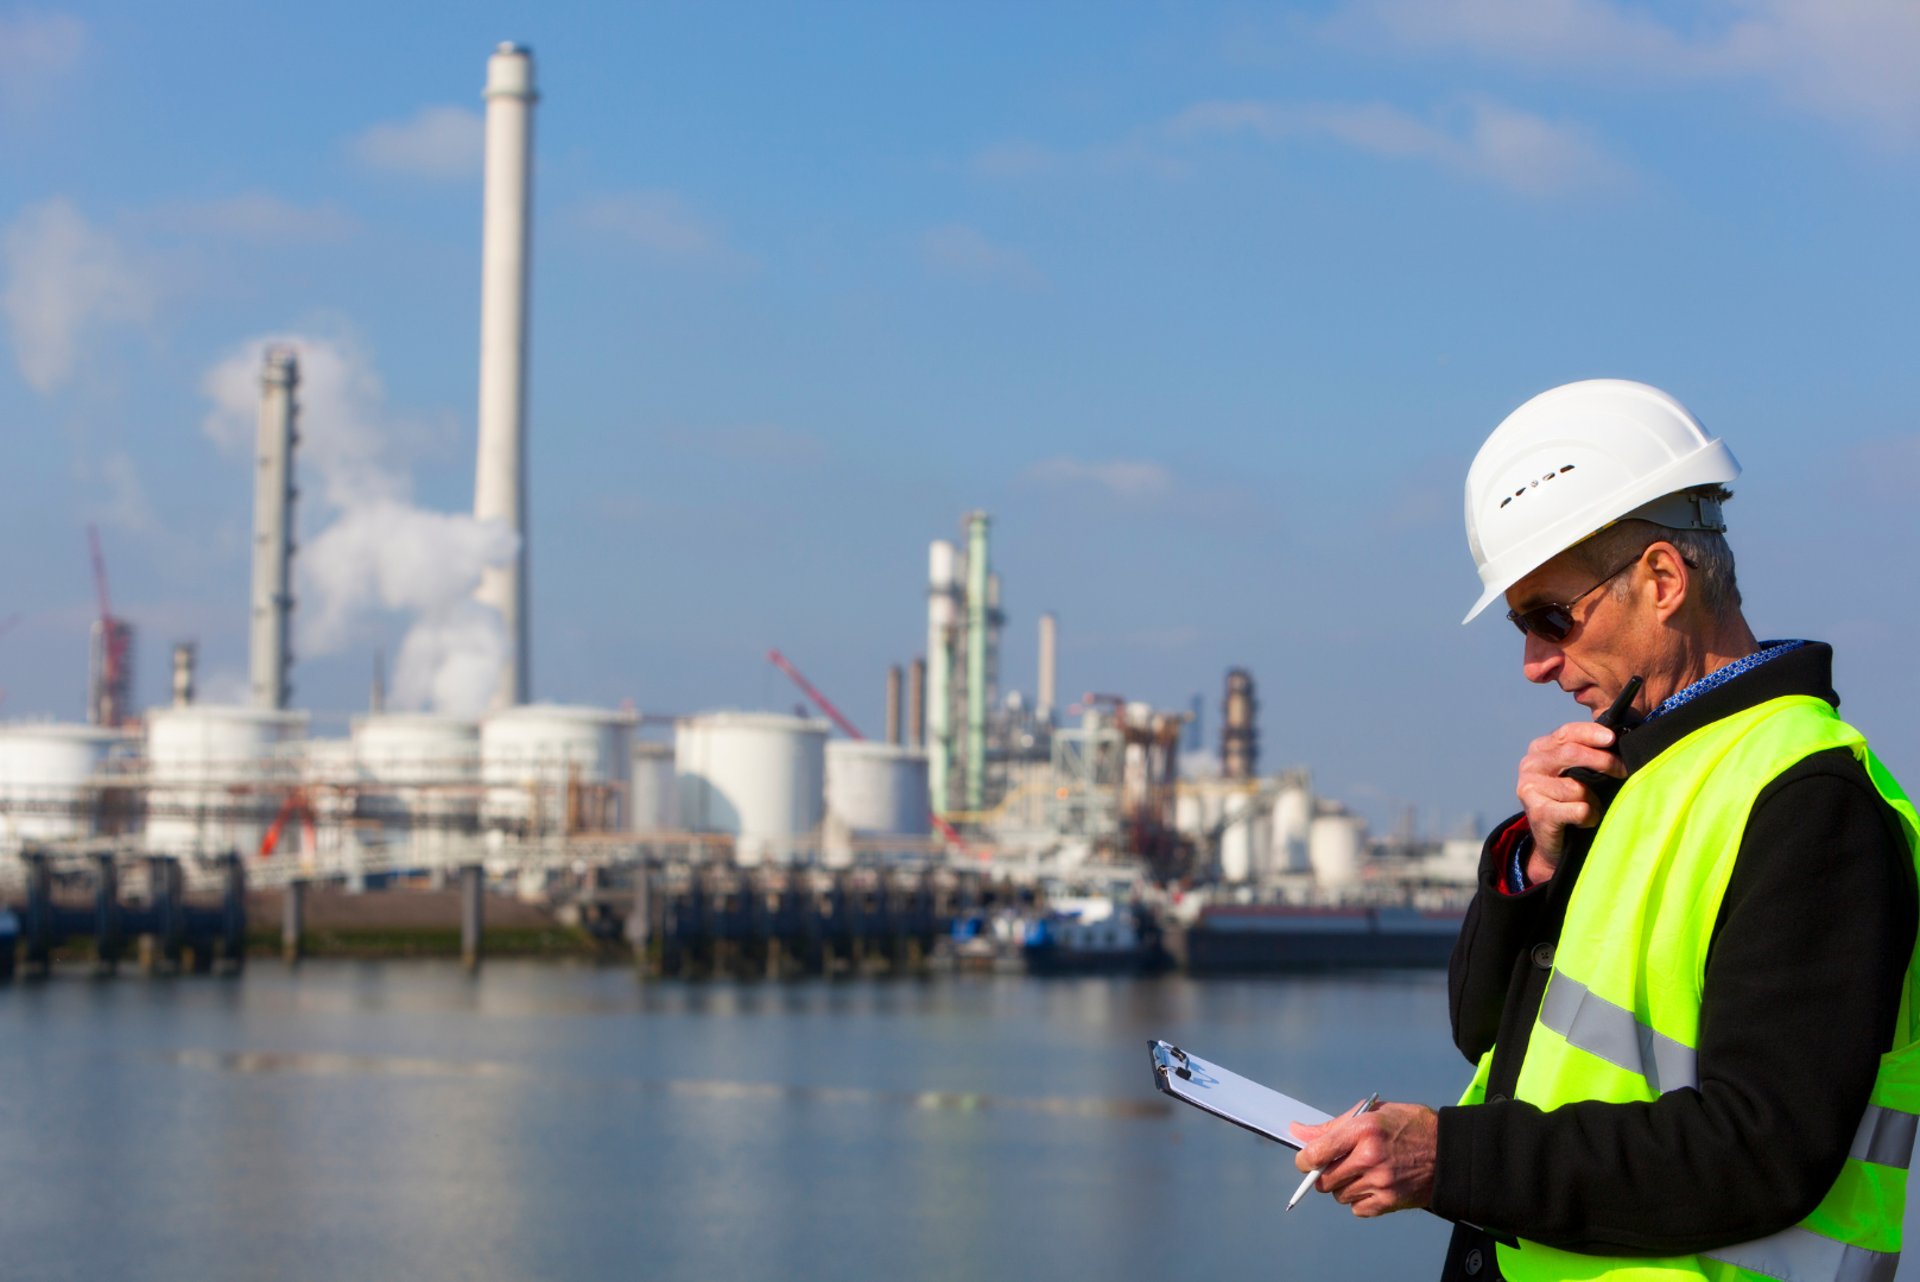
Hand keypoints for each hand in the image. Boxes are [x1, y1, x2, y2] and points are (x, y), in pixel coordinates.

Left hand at [1288, 1102, 1437, 1216]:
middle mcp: (1370, 1158)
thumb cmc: (1410, 1126)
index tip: (1306, 1160)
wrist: (1450, 1152)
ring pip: (1339, 1195)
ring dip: (1343, 1186)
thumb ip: (1333, 1126)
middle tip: (1334, 1165)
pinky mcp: (1390, 1202)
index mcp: (1364, 1130)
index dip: (1305, 1159)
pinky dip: (1358, 1200)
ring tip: (1360, 1172)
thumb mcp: (1373, 1112)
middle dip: (1322, 1174)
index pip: (1317, 1152)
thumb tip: (1298, 1132)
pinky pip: (1357, 1209)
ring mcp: (1380, 1183)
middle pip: (1324, 1180)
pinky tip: (1371, 1185)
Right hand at [1515, 721, 1626, 876]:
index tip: (1612, 738)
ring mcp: (1530, 788)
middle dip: (1603, 760)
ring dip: (1594, 800)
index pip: (1567, 733)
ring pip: (1577, 787)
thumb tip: (1616, 739)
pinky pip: (1578, 810)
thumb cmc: (1572, 800)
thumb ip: (1587, 751)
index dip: (1591, 733)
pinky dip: (1589, 817)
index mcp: (1540, 749)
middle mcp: (1530, 765)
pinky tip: (1584, 821)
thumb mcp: (1577, 771)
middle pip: (1571, 753)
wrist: (1555, 841)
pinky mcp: (1537, 812)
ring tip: (1591, 808)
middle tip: (1623, 770)